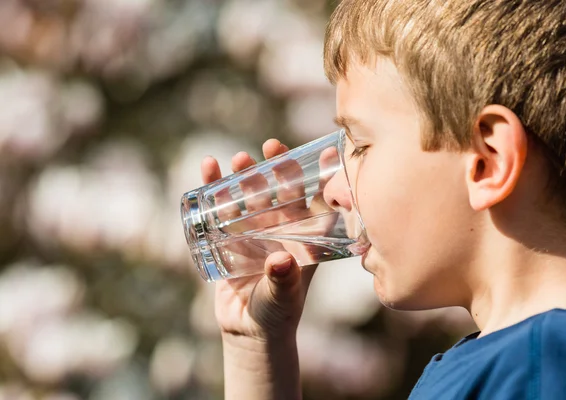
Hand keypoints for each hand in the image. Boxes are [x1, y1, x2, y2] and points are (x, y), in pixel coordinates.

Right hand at [201, 139, 324, 339]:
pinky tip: (207, 169)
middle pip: (280, 190)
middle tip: (269, 147)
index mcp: (304, 237)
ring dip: (244, 175)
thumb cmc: (277, 313)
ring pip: (250, 194)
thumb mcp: (283, 298)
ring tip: (237, 158)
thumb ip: (283, 282)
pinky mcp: (228, 236)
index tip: (322, 152)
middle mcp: (281, 228)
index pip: (314, 201)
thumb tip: (280, 261)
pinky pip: (221, 207)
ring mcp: (254, 230)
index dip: (318, 177)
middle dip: (275, 168)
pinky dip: (214, 187)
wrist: (248, 329)